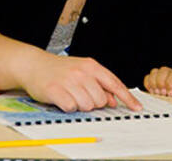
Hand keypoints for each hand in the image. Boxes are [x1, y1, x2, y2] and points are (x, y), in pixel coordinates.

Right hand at [19, 54, 141, 112]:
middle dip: (93, 102)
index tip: (137, 108)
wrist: (34, 65)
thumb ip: (100, 84)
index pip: (114, 83)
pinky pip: (71, 107)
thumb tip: (114, 101)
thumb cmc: (60, 69)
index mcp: (91, 66)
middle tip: (81, 95)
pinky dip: (68, 107)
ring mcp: (68, 81)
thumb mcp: (82, 71)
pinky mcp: (55, 90)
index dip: (127, 97)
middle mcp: (81, 72)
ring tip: (70, 96)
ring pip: (87, 105)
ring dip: (80, 105)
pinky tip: (63, 99)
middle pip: (100, 100)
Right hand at [143, 66, 171, 99]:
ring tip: (158, 93)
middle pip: (163, 70)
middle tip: (164, 94)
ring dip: (154, 84)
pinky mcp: (154, 80)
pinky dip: (148, 84)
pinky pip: (147, 77)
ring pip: (154, 72)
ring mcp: (163, 76)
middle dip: (161, 84)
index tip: (170, 94)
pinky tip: (153, 92)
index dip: (170, 83)